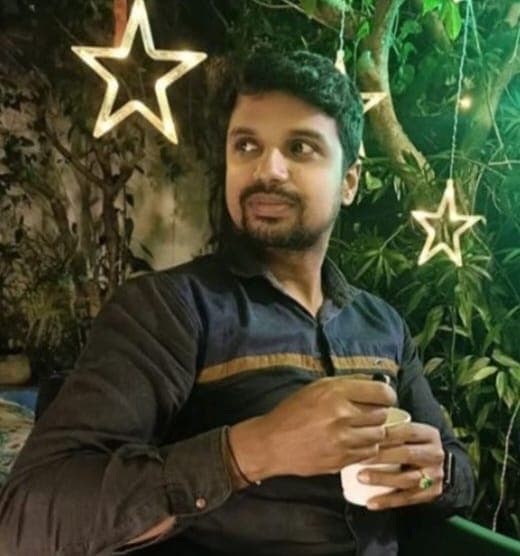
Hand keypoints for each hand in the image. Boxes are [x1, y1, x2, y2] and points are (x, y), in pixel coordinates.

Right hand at [229, 377, 395, 481]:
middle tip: (366, 414)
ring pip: (378, 435)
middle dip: (377, 413)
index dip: (387, 395)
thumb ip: (347, 384)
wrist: (272, 443)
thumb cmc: (293, 411)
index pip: (381, 393)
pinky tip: (352, 441)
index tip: (383, 398)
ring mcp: (343, 440)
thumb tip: (376, 382)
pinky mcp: (342, 460)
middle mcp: (342, 415)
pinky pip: (368, 453)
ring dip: (372, 431)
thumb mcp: (317, 387)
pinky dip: (365, 447)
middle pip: (382, 415)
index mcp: (335, 392)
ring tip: (358, 429)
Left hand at [357, 422, 444, 509]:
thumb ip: (388, 426)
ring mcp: (434, 475)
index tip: (365, 436)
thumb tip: (357, 420)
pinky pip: (407, 499)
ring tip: (361, 477)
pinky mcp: (431, 494)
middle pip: (407, 454)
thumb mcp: (406, 431)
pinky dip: (387, 501)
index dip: (386, 434)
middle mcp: (435, 454)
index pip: (407, 431)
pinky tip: (370, 502)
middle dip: (381, 456)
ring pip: (407, 479)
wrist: (433, 465)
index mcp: (429, 434)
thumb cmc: (410, 444)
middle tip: (358, 458)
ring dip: (382, 479)